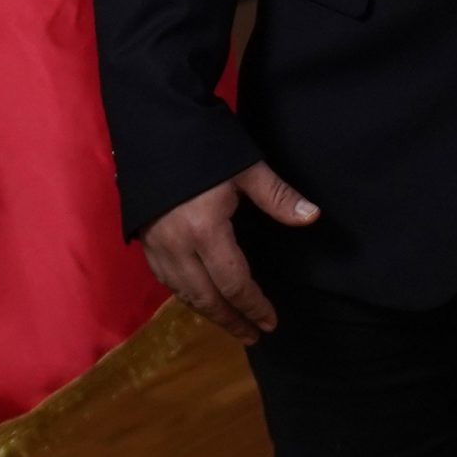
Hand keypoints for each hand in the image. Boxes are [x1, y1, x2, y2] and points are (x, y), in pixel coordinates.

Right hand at [139, 160, 319, 344]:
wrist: (155, 120)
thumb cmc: (206, 142)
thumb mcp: (246, 167)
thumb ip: (278, 197)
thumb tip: (313, 217)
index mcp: (205, 232)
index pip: (234, 283)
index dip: (253, 305)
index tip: (271, 322)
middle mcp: (177, 247)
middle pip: (206, 298)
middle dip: (231, 320)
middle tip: (253, 336)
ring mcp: (156, 246)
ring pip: (183, 293)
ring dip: (208, 312)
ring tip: (231, 323)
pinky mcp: (144, 239)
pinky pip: (166, 281)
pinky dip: (186, 295)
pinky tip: (198, 296)